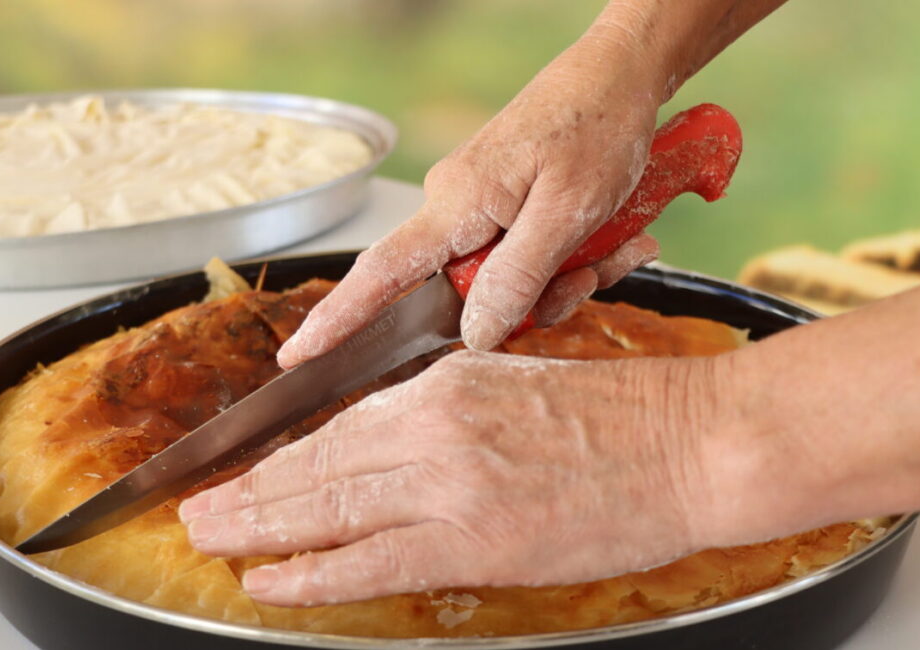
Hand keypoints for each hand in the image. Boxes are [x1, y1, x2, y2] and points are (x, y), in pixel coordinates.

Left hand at [179, 350, 722, 605]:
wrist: (690, 444)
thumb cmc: (620, 416)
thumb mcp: (517, 387)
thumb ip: (448, 414)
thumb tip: (389, 445)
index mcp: (446, 383)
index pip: (339, 425)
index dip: (282, 456)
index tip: (244, 471)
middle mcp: (434, 424)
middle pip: (316, 464)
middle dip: (248, 492)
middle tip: (196, 510)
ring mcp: (449, 482)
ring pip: (327, 508)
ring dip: (259, 528)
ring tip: (212, 540)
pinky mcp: (473, 539)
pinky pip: (369, 560)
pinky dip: (312, 574)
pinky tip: (271, 582)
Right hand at [276, 35, 662, 367]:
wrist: (620, 75)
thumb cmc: (596, 124)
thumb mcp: (567, 211)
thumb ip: (518, 277)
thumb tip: (475, 336)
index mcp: (456, 204)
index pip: (381, 272)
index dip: (338, 318)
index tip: (298, 355)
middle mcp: (455, 207)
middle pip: (470, 294)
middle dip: (538, 297)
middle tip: (590, 271)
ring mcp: (480, 208)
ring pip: (510, 281)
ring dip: (568, 275)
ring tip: (610, 241)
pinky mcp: (504, 207)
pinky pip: (528, 258)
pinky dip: (573, 258)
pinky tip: (610, 234)